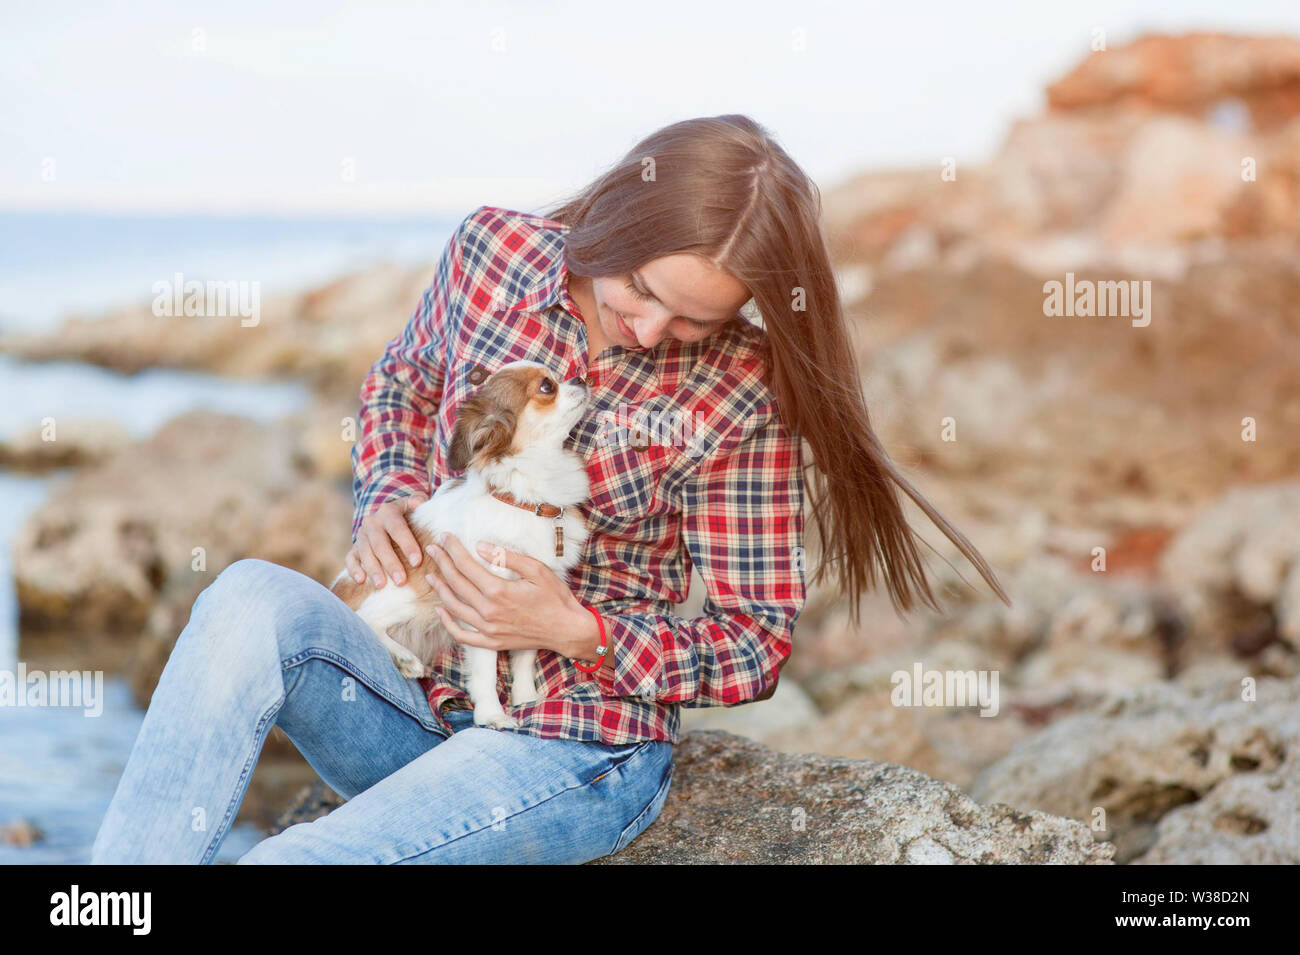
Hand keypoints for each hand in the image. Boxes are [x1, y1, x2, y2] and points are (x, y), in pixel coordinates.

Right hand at [346, 494, 428, 587]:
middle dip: (391, 563)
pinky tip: (361, 581)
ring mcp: (361, 536)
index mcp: (388, 512)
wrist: (387, 517)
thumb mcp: (414, 504)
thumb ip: (418, 501)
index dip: (407, 545)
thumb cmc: (408, 515)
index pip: (398, 528)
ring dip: (373, 570)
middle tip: (401, 581)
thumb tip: (419, 502)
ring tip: (382, 585)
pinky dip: (354, 569)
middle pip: (380, 544)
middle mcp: (372, 523)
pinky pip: (350, 559)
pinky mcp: (354, 548)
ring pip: (365, 553)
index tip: (417, 562)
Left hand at [424, 532, 602, 664]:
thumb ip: (507, 557)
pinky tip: (440, 610)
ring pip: (454, 608)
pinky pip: (462, 635)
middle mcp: (489, 611)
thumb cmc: (555, 597)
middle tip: (432, 548)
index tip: (444, 536)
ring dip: (440, 590)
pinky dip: (448, 623)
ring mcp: (488, 630)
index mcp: (499, 591)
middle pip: (456, 583)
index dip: (453, 549)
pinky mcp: (491, 642)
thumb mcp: (536, 570)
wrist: (566, 629)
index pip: (466, 565)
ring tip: (431, 575)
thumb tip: (480, 546)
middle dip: (442, 563)